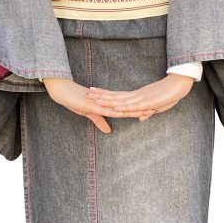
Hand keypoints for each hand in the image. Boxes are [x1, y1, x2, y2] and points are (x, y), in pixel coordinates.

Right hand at [41, 77, 170, 133]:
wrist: (62, 91)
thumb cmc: (75, 101)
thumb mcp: (90, 113)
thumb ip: (100, 121)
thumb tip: (109, 131)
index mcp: (110, 103)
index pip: (129, 106)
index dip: (142, 107)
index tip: (155, 108)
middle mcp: (109, 102)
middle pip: (130, 105)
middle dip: (144, 108)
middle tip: (161, 107)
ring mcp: (103, 103)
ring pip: (123, 108)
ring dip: (136, 109)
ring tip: (151, 111)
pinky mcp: (95, 105)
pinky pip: (109, 110)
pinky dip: (118, 112)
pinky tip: (127, 113)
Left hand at [84, 73, 194, 121]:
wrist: (181, 83)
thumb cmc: (170, 93)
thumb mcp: (158, 106)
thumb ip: (147, 111)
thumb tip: (140, 118)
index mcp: (137, 96)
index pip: (118, 96)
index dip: (106, 96)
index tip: (94, 94)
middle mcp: (137, 96)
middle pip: (116, 96)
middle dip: (101, 96)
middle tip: (87, 94)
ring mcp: (143, 98)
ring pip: (122, 100)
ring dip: (109, 101)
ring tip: (96, 100)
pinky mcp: (150, 101)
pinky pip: (135, 105)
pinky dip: (125, 107)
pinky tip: (116, 108)